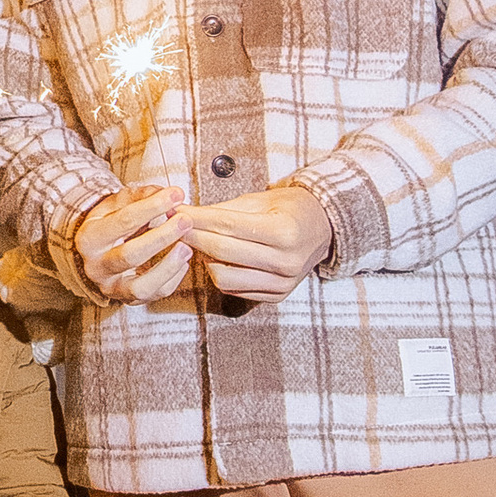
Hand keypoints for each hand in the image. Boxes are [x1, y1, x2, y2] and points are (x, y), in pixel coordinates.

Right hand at [72, 184, 192, 301]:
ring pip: (140, 285)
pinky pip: (154, 295)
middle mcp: (96, 266)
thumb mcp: (118, 203)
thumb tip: (170, 194)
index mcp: (89, 238)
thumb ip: (141, 195)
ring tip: (187, 247)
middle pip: (130, 255)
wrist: (97, 251)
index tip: (176, 195)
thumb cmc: (110, 223)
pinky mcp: (128, 299)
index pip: (123, 221)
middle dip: (162, 236)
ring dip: (168, 266)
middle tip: (185, 221)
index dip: (152, 207)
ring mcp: (111, 286)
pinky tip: (182, 262)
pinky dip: (172, 279)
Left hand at [169, 181, 334, 298]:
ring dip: (205, 260)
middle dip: (192, 237)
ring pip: (223, 277)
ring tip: (199, 243)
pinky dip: (220, 273)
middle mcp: (286, 261)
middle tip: (173, 226)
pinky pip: (235, 290)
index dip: (196, 218)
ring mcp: (283, 283)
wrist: (323, 228)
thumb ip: (223, 210)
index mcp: (284, 231)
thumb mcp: (260, 200)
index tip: (174, 211)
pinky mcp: (277, 296)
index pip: (227, 226)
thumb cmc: (289, 208)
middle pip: (222, 252)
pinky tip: (216, 259)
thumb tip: (185, 214)